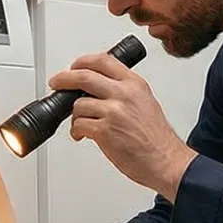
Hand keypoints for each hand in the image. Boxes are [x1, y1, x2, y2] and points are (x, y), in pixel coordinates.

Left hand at [50, 53, 196, 199]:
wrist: (166, 161)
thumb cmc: (157, 138)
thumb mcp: (146, 102)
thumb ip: (125, 92)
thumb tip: (101, 89)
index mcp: (134, 84)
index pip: (103, 61)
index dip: (82, 62)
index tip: (74, 67)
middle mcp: (124, 94)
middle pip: (84, 76)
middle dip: (64, 79)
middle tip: (56, 83)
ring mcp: (114, 112)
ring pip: (78, 104)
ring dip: (74, 115)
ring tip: (80, 123)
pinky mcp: (105, 131)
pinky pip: (79, 125)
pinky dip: (76, 131)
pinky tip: (82, 135)